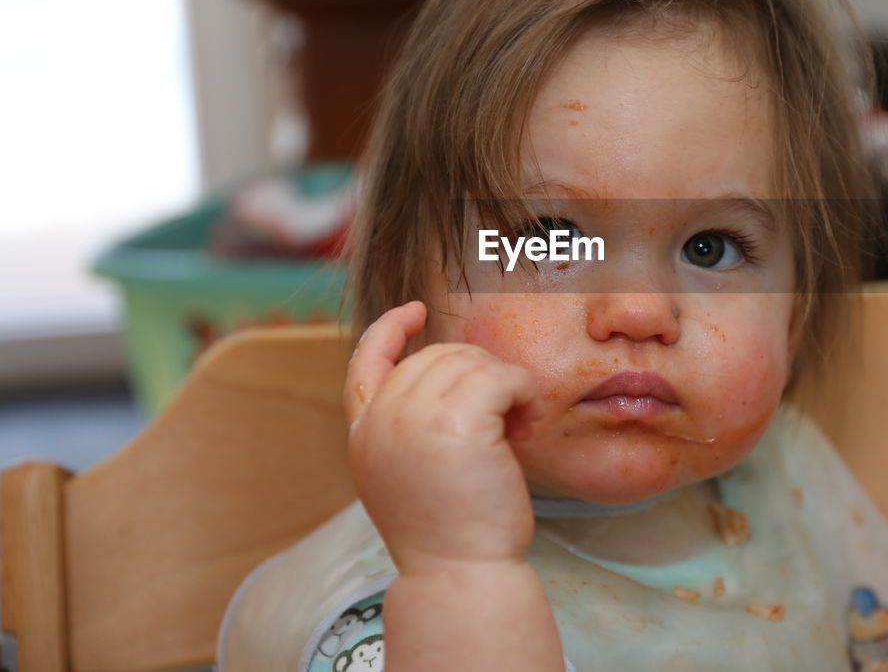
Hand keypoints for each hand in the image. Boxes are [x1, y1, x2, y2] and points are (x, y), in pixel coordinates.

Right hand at [344, 301, 542, 575]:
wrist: (462, 576)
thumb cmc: (453, 533)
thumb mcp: (410, 474)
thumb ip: (411, 427)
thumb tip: (452, 377)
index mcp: (363, 436)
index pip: (364, 360)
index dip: (389, 329)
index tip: (416, 310)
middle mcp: (380, 423)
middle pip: (435, 357)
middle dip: (477, 375)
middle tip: (502, 419)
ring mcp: (412, 421)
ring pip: (471, 362)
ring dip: (505, 386)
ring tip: (513, 426)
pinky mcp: (455, 425)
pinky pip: (501, 377)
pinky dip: (523, 393)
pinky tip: (524, 425)